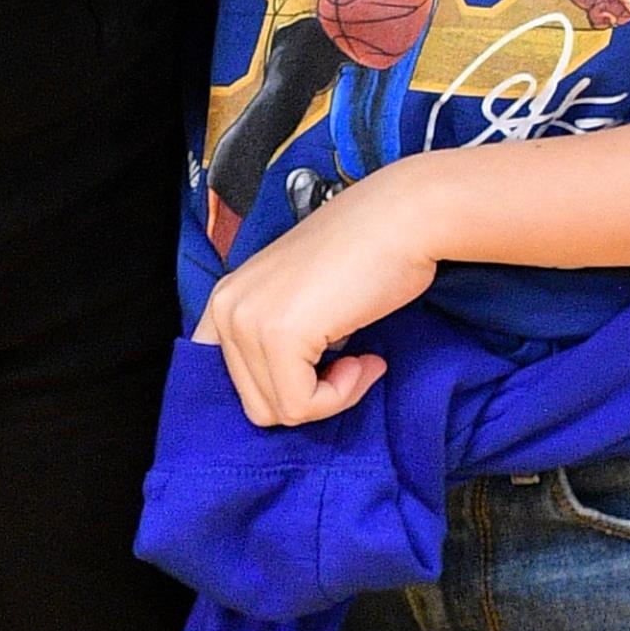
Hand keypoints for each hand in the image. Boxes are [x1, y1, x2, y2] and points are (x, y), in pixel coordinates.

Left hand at [195, 160, 438, 423]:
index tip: (323, 374)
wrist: (403, 220)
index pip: (235, 384)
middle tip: (350, 363)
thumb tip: (281, 398)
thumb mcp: (301, 300)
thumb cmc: (365, 257)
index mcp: (225, 299)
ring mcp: (247, 320)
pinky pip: (302, 405)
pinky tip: (364, 360)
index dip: (283, 389)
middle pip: (257, 403)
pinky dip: (341, 395)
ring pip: (280, 410)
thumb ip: (276, 338)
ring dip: (330, 396)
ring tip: (358, 358)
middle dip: (310, 396)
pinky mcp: (279, 335)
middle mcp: (225, 308)